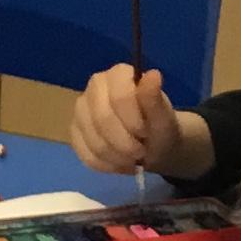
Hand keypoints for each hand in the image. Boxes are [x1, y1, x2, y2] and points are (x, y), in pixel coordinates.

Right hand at [72, 64, 205, 177]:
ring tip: (133, 159)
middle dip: (125, 143)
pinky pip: (86, 155)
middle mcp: (95, 87)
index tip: (145, 133)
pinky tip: (121, 164)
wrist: (152, 144)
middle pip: (102, 119)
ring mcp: (81, 110)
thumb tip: (153, 74)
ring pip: (93, 140)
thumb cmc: (159, 127)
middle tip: (141, 152)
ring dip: (118, 158)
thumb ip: (155, 99)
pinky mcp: (75, 132)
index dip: (133, 120)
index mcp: (117, 75)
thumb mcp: (164, 117)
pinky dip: (107, 166)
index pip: (119, 96)